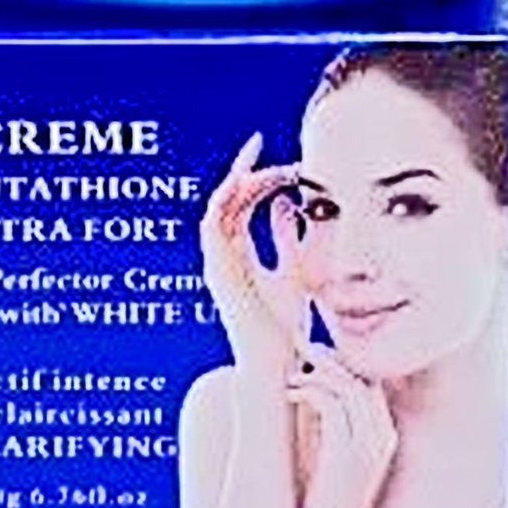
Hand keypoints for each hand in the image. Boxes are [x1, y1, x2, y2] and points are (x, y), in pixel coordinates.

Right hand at [199, 132, 305, 377]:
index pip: (240, 206)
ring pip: (216, 206)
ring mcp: (215, 264)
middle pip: (226, 201)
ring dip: (236, 180)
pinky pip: (212, 224)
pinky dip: (225, 200)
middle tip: (262, 145)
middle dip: (243, 170)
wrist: (276, 362)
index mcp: (238, 258)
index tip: (284, 161)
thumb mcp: (295, 270)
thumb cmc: (285, 326)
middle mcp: (221, 258)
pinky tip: (245, 181)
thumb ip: (289, 238)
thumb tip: (291, 202)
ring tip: (260, 160)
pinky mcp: (215, 270)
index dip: (256, 178)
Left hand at [287, 346, 398, 507]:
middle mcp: (384, 435)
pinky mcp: (350, 455)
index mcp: (382, 432)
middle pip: (362, 374)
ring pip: (348, 384)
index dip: (341, 359)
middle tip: (299, 347)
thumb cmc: (318, 496)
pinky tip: (291, 392)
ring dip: (316, 370)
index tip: (312, 349)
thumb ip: (326, 415)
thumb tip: (305, 376)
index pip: (369, 377)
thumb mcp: (326, 448)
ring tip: (291, 375)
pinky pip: (331, 402)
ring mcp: (370, 446)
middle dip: (329, 357)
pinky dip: (308, 388)